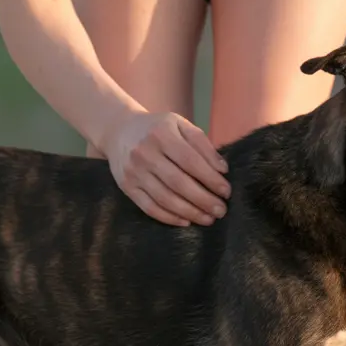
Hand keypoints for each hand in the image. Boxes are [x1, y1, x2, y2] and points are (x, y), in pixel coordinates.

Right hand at [101, 110, 231, 226]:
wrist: (118, 130)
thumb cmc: (157, 129)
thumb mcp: (180, 125)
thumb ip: (202, 143)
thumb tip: (222, 170)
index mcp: (162, 134)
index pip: (190, 161)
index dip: (210, 178)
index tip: (226, 192)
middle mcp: (145, 153)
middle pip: (178, 182)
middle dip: (203, 200)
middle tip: (221, 211)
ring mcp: (134, 172)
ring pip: (165, 198)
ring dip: (189, 212)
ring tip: (208, 219)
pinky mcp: (126, 187)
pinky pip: (149, 207)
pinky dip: (169, 217)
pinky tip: (186, 221)